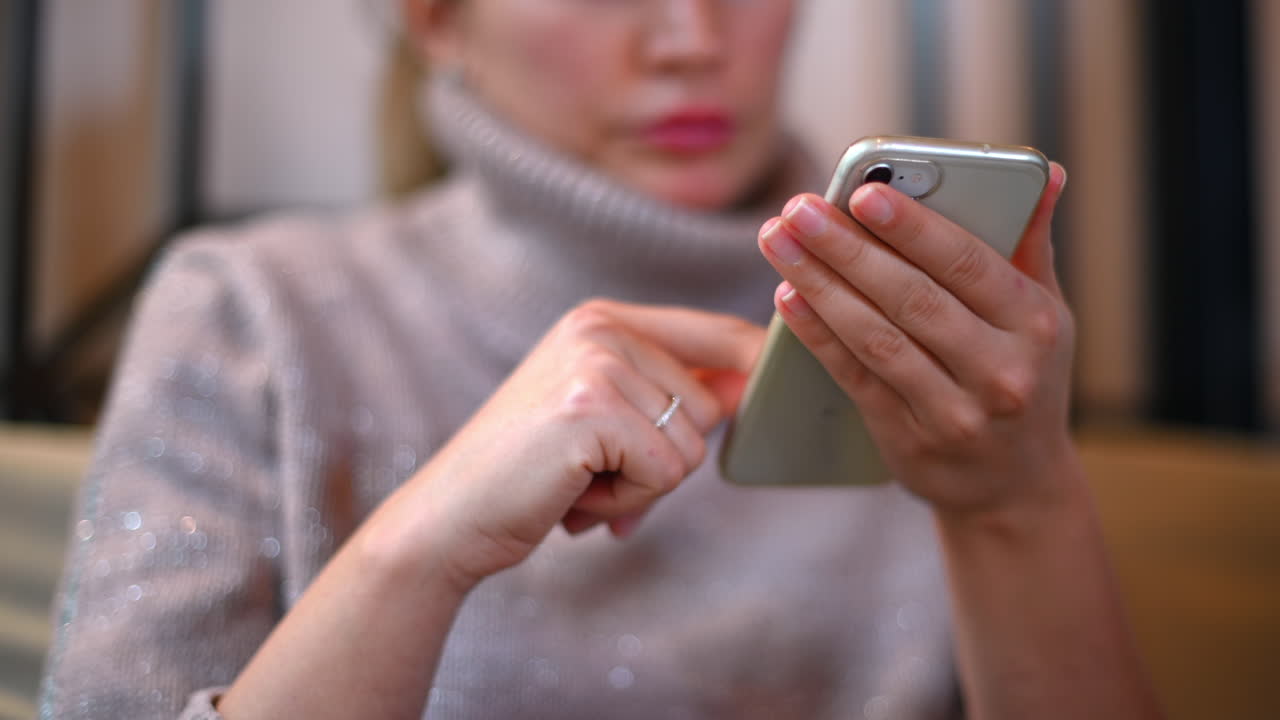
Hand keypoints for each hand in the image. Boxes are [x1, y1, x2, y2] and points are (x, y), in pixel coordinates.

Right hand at [374, 299, 762, 594]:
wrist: (450, 518)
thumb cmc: (529, 476)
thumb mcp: (601, 422)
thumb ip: (665, 399)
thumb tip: (745, 387)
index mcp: (600, 321)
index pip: (711, 330)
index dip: (753, 359)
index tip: (780, 371)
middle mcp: (598, 329)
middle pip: (707, 404)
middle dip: (665, 460)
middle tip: (598, 475)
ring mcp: (594, 364)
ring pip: (689, 444)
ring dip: (643, 487)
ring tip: (580, 484)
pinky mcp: (591, 409)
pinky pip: (664, 471)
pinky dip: (627, 503)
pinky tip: (575, 497)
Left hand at [757, 164, 1075, 516]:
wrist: (1018, 485)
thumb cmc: (1027, 374)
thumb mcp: (1046, 313)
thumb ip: (1031, 242)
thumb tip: (1043, 172)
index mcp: (1035, 324)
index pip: (967, 263)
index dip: (912, 227)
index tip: (862, 191)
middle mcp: (1001, 370)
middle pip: (912, 298)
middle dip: (848, 249)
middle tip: (799, 209)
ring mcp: (955, 412)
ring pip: (877, 337)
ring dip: (821, 285)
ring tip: (779, 242)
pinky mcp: (910, 440)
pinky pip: (856, 377)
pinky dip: (819, 334)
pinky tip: (789, 296)